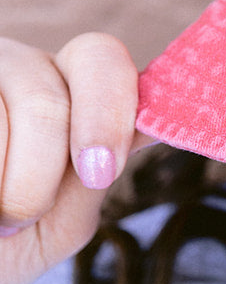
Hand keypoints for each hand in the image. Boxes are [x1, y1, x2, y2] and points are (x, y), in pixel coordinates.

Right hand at [0, 32, 153, 283]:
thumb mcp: (57, 224)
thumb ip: (93, 178)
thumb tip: (152, 126)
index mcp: (65, 92)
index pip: (100, 59)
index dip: (106, 112)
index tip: (97, 172)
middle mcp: (15, 67)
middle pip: (47, 96)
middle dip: (38, 172)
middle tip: (17, 216)